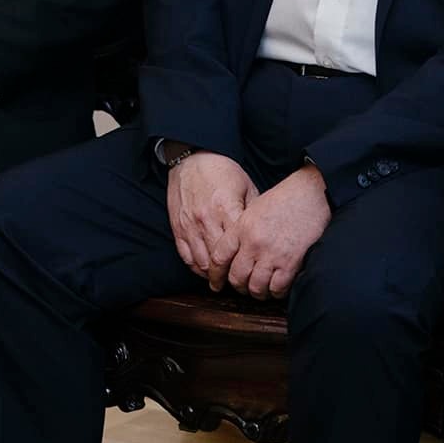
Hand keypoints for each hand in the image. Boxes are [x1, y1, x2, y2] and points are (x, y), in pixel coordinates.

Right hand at [166, 149, 257, 288]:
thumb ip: (253, 211)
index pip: (238, 246)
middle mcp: (206, 219)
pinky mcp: (178, 227)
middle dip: (230, 275)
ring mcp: (190, 225)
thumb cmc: (222, 171)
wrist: (192, 159)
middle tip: (240, 284)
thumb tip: (265, 233)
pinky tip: (206, 272)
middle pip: (220, 260)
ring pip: (202, 262)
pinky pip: (186, 256)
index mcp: (227, 208)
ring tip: (223, 282)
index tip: (255, 270)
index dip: (246, 262)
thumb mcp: (246, 185)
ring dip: (213, 276)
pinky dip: (196, 268)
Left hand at [226, 164, 330, 298]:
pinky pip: (277, 288)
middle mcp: (253, 243)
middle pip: (236, 277)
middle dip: (239, 287)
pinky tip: (278, 287)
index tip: (217, 283)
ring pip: (256, 287)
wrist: (311, 194)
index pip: (219, 257)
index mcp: (241, 227)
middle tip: (244, 287)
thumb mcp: (254, 208)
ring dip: (258, 293)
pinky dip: (276, 292)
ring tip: (262, 290)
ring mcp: (272, 254)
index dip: (215, 274)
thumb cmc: (285, 199)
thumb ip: (241, 230)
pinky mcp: (291, 262)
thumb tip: (234, 252)